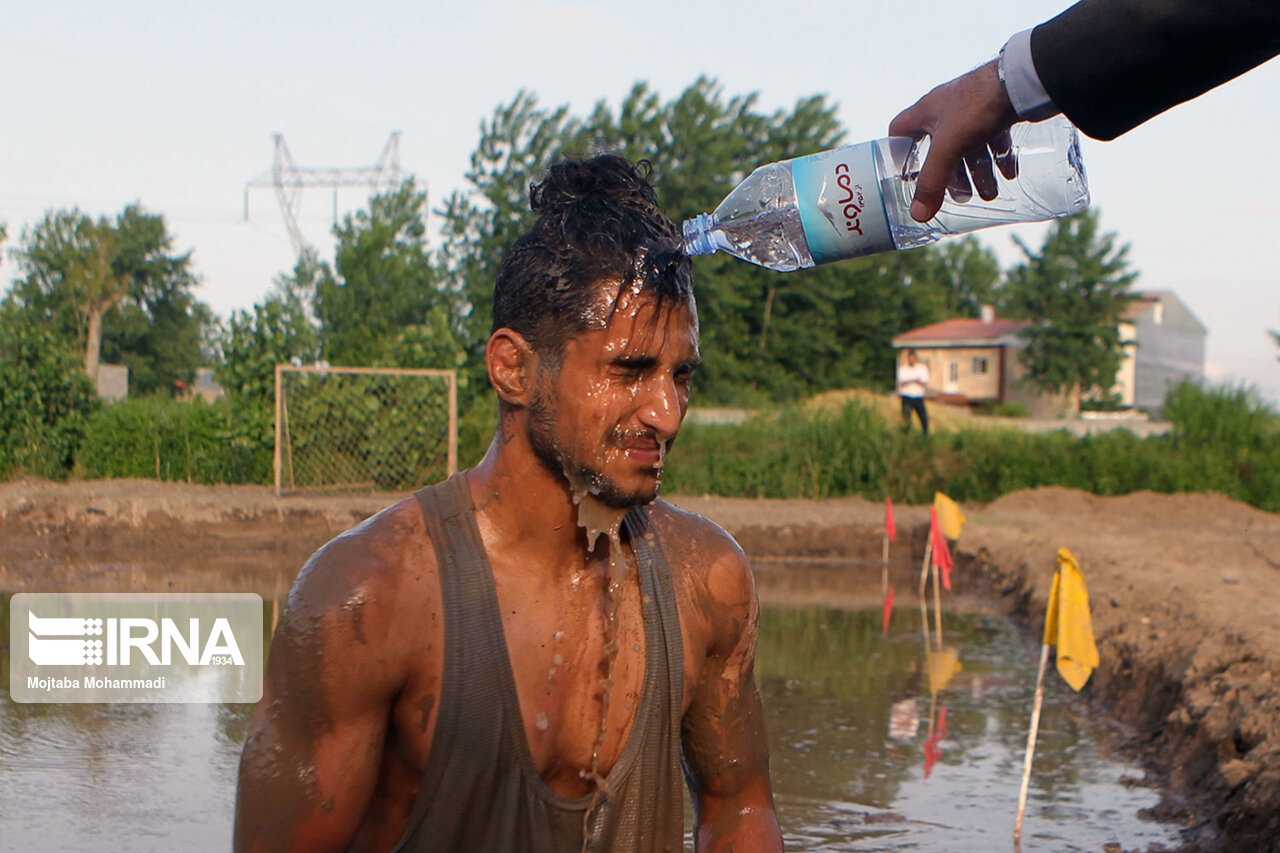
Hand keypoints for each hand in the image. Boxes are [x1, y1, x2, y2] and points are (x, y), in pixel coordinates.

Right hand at [889, 60, 1019, 221]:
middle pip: (940, 148)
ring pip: (969, 146)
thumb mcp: (949, 148)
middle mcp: (946, 108)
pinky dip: (999, 158)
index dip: (899, 152)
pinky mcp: (996, 109)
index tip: (907, 174)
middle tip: (962, 196)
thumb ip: (932, 182)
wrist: (1019, 81)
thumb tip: (918, 215)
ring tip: (989, 193)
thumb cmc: (977, 105)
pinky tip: (1008, 174)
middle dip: (951, 175)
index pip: (899, 130)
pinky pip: (993, 138)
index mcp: (926, 111)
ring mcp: (972, 108)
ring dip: (979, 172)